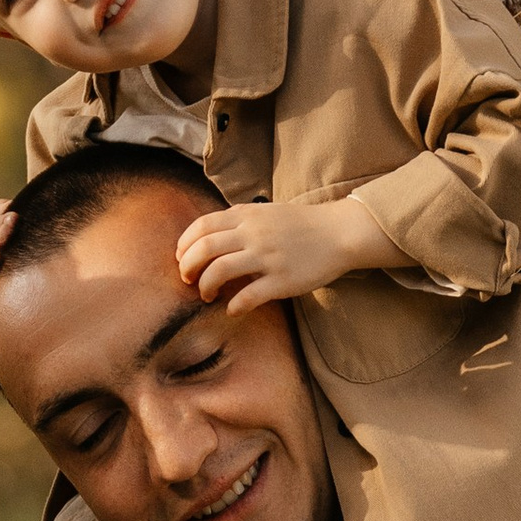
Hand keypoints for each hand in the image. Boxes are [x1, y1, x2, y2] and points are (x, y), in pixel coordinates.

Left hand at [177, 195, 392, 310]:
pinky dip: (233, 306)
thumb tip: (207, 233)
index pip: (202, 226)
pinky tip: (232, 309)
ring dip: (206, 287)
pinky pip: (248, 296)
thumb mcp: (265, 212)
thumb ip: (238, 219)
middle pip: (204, 249)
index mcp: (247, 216)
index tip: (181, 258)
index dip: (184, 244)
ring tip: (207, 295)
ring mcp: (267, 258)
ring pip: (219, 272)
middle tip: (187, 280)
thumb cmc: (300, 225)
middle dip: (188, 267)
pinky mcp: (282, 280)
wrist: (339, 233)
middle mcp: (253, 235)